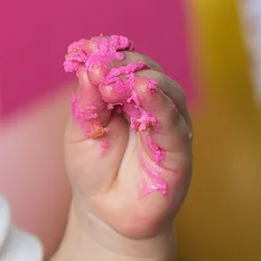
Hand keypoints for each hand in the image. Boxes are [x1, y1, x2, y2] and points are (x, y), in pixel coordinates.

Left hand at [63, 36, 191, 242]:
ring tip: (119, 80)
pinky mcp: (179, 151)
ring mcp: (169, 125)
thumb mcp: (81, 131)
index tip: (85, 47)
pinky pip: (174, 124)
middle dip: (123, 66)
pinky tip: (146, 91)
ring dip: (143, 80)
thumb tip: (87, 67)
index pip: (123, 64)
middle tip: (99, 66)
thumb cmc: (93, 169)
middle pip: (147, 71)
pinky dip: (161, 105)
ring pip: (166, 92)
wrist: (104, 214)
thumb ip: (87, 101)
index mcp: (127, 95)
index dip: (107, 53)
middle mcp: (154, 105)